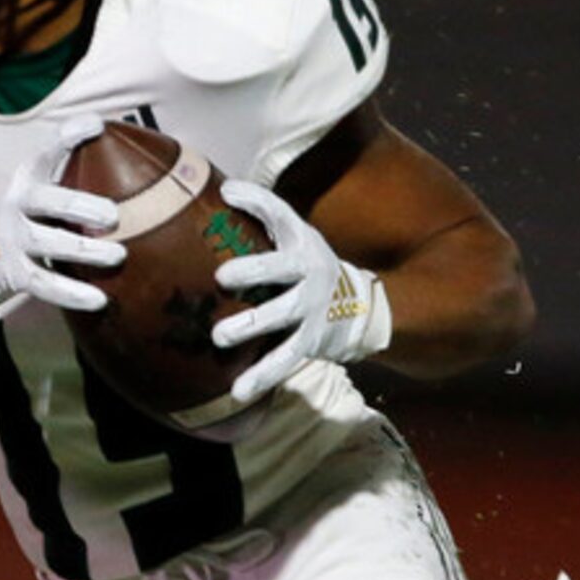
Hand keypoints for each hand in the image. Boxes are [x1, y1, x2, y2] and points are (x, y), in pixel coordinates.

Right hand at [0, 117, 124, 324]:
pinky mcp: (12, 274)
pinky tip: (98, 299)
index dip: (69, 137)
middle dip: (83, 206)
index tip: (96, 126)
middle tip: (113, 216)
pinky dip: (73, 293)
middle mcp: (15, 206)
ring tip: (118, 255)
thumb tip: (107, 140)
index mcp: (24, 181)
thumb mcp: (29, 193)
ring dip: (87, 251)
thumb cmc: (15, 222)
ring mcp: (12, 240)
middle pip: (49, 200)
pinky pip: (47, 285)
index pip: (45, 153)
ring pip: (51, 243)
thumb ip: (61, 175)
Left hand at [208, 178, 391, 406]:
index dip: (257, 203)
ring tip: (219, 338)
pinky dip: (262, 376)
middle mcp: (309, 272)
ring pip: (281, 317)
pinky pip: (284, 359)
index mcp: (300, 242)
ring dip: (251, 327)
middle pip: (281, 269)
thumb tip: (224, 189)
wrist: (360, 308)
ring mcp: (311, 308)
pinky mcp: (311, 341)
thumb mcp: (294, 236)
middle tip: (221, 277)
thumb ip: (263, 214)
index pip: (280, 215)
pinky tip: (239, 391)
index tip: (228, 195)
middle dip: (253, 272)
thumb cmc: (307, 265)